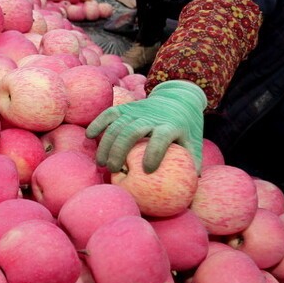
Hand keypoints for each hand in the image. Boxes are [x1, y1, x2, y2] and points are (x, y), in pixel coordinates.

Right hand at [86, 80, 206, 173]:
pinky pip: (109, 113)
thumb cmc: (185, 127)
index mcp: (170, 125)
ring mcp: (137, 110)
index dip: (154, 152)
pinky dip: (99, 123)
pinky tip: (89, 136)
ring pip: (118, 125)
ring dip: (107, 143)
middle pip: (132, 131)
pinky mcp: (126, 107)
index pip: (161, 137)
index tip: (147, 170)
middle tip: (114, 170)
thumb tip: (193, 183)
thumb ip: (193, 160)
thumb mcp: (194, 141)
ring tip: (101, 163)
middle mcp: (151, 117)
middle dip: (120, 151)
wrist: (177, 98)